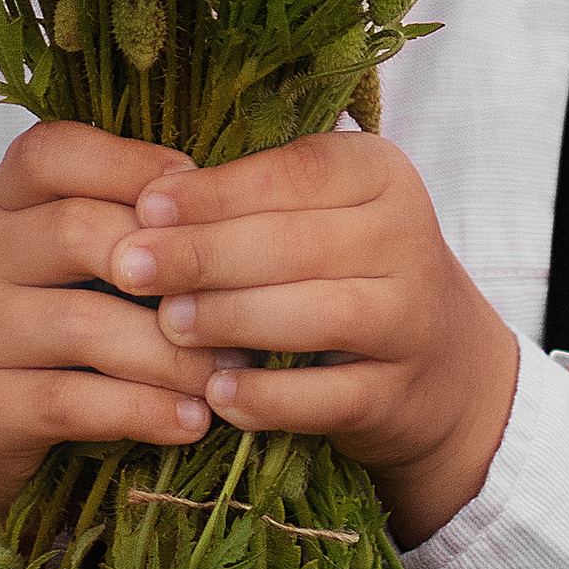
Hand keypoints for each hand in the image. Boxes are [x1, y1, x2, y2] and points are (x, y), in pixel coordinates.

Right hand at [0, 124, 226, 568]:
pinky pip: (69, 402)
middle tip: (245, 300)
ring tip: (231, 372)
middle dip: (172, 267)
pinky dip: (141, 411)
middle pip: (75, 232)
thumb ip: (144, 220)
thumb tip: (246, 200)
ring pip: (80, 325)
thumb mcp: (90, 255)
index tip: (201, 195)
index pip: (51, 151)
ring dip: (171, 352)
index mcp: (10, 198)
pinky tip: (193, 420)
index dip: (129, 163)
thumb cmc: (68, 318)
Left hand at [105, 131, 519, 547]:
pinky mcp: (400, 394)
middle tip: (130, 269)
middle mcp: (409, 239)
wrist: (439, 361)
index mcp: (381, 174)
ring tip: (168, 323)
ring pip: (319, 315)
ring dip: (234, 318)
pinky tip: (218, 392)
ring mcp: (413, 320)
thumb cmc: (344, 269)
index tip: (144, 206)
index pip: (297, 172)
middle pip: (300, 244)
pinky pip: (331, 395)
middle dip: (205, 256)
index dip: (217, 191)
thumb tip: (147, 206)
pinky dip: (271, 396)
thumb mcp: (316, 213)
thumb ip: (248, 201)